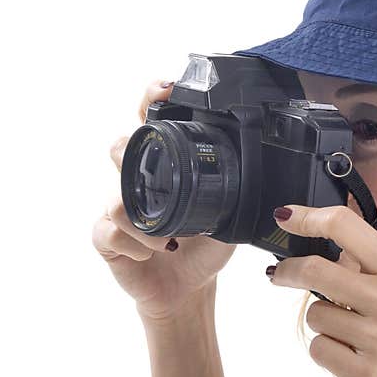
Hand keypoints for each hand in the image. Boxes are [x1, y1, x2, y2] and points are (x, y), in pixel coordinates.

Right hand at [91, 79, 236, 320]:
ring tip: (168, 240)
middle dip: (131, 149)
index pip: (151, 122)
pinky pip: (110, 231)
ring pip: (116, 196)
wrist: (188, 287)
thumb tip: (268, 168)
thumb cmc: (206, 245)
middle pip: (121, 147)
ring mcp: (119, 208)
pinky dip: (135, 245)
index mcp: (167, 168)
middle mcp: (138, 181)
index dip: (151, 100)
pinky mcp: (108, 238)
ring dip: (144, 221)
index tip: (164, 89)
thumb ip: (239, 189)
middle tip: (153, 166)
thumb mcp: (231, 213)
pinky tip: (151, 253)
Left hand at [266, 203, 376, 376]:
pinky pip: (319, 349)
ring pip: (315, 314)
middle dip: (287, 271)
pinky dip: (328, 351)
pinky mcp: (363, 374)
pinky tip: (352, 356)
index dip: (308, 218)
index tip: (286, 217)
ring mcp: (376, 338)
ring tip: (353, 334)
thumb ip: (370, 267)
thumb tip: (321, 248)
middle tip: (278, 273)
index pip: (344, 225)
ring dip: (323, 321)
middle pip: (314, 270)